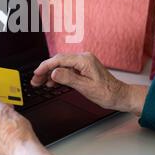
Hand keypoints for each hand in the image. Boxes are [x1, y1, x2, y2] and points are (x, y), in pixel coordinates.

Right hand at [31, 53, 147, 116]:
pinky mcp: (83, 68)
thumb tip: (54, 72)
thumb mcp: (85, 87)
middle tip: (35, 80)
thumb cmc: (107, 93)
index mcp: (84, 60)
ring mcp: (83, 62)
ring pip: (61, 65)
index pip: (59, 60)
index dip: (45, 66)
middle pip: (58, 61)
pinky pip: (67, 69)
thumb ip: (68, 78)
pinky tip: (52, 82)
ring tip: (40, 82)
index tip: (36, 73)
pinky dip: (58, 75)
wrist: (119, 95)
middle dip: (45, 70)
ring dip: (50, 73)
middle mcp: (83, 58)